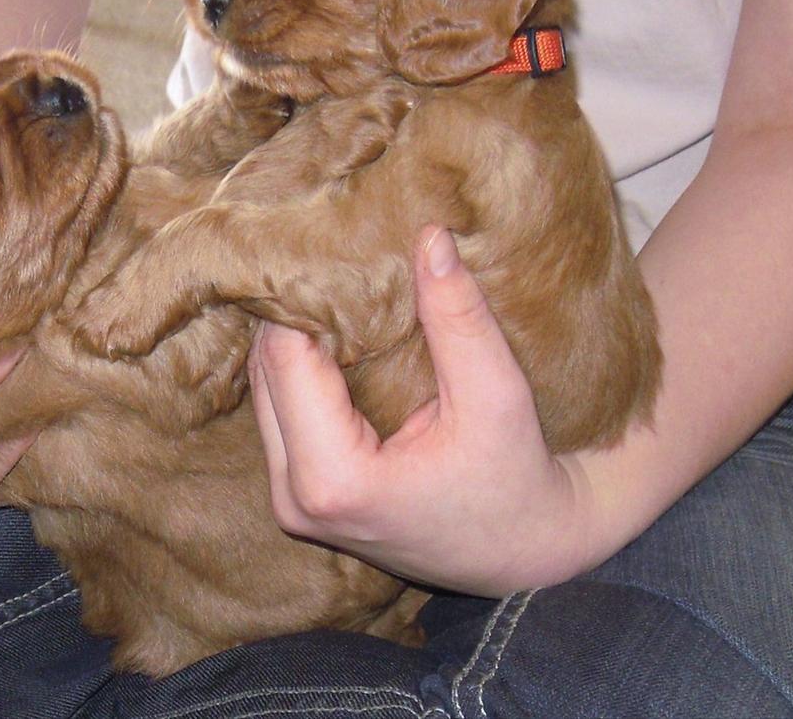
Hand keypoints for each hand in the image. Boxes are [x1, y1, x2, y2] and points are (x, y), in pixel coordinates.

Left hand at [248, 225, 596, 595]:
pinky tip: (332, 330)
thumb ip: (460, 320)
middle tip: (329, 253)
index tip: (327, 243)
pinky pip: (281, 410)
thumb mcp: (497, 398)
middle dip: (294, 311)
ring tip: (334, 285)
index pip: (286, 358)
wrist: (526, 554)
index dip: (301, 296)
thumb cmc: (518, 484)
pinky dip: (302, 368)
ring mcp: (291, 500)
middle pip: (266, 371)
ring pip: (266, 389)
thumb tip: (430, 238)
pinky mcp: (299, 494)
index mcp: (333, 481)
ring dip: (294, 337)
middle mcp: (295, 497)